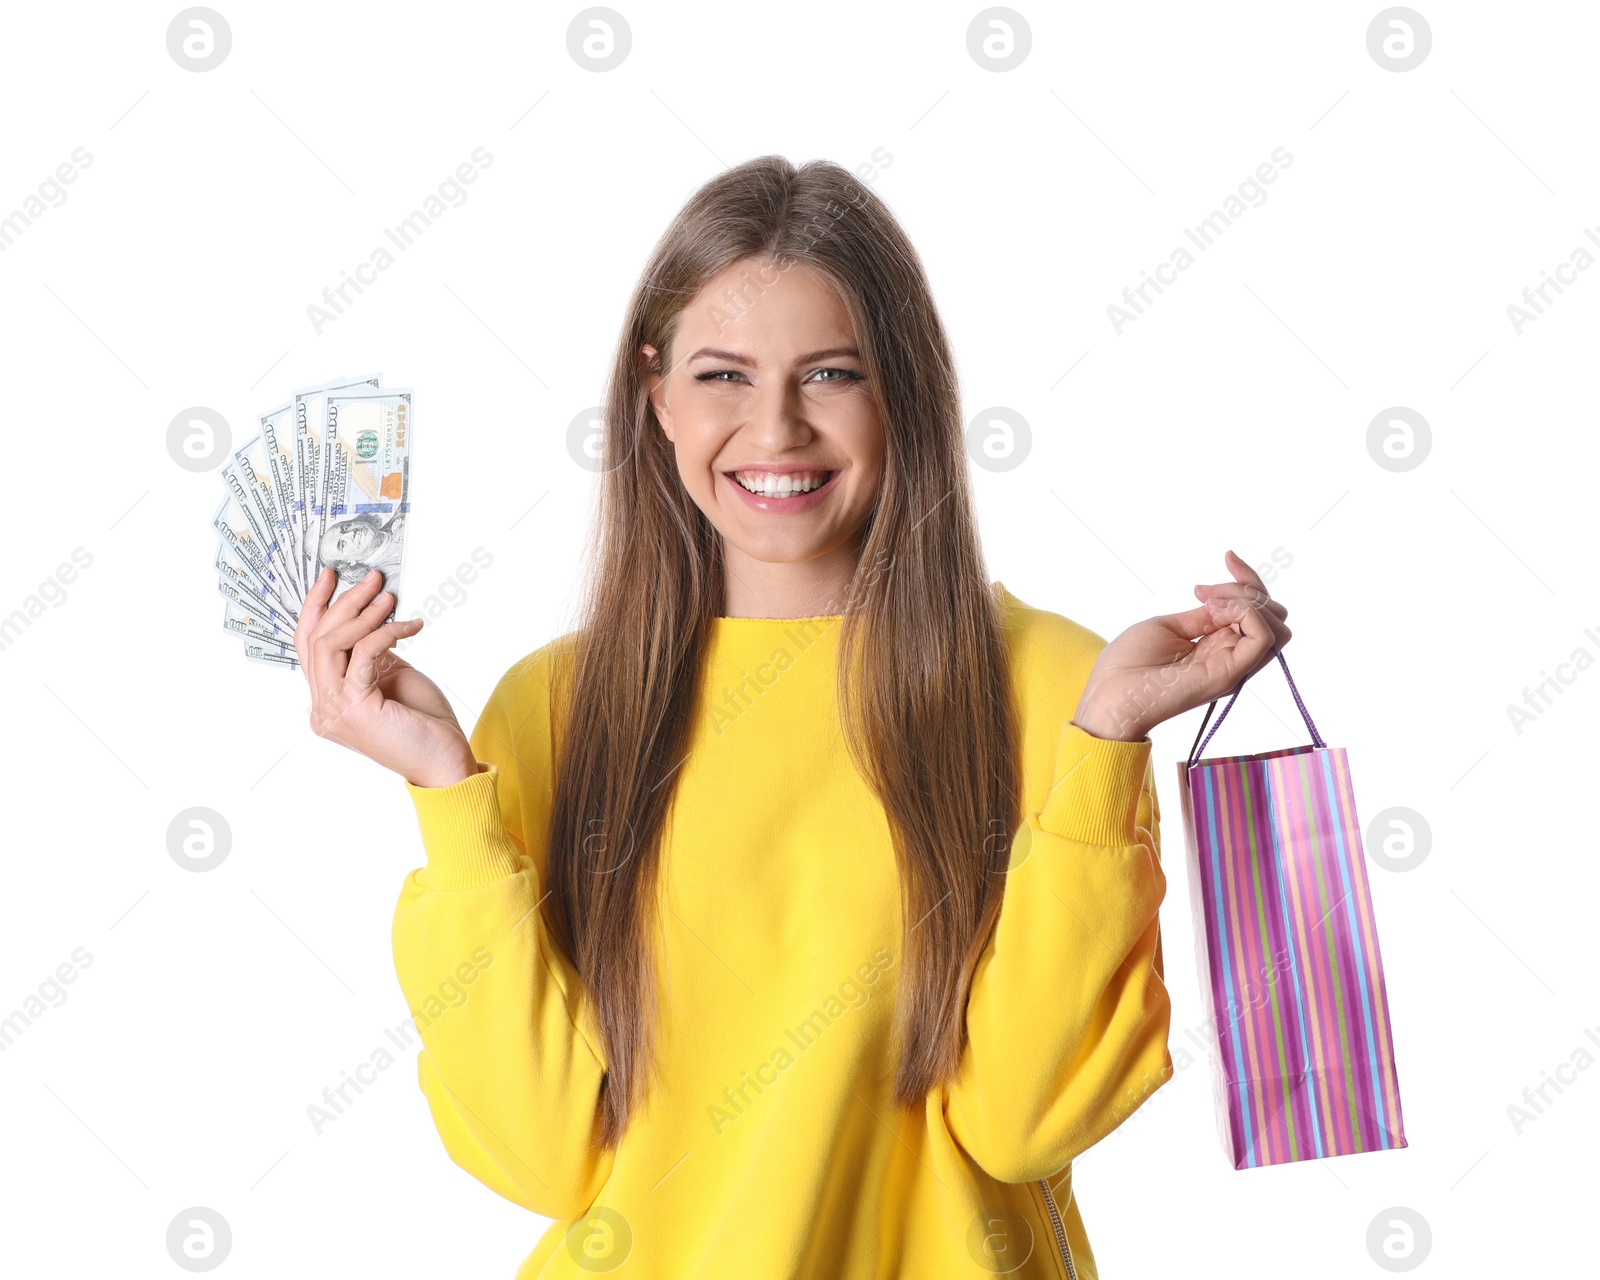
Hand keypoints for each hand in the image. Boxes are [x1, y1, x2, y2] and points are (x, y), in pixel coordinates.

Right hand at [295, 566, 480, 787]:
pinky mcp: (357, 709)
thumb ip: (371, 653)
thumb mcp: (392, 676)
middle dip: (344, 601)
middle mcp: (322, 707)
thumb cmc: (423, 723)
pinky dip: (387, 632)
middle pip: (316, 639)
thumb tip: (368, 616)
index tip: (331, 577)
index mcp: (326, 701)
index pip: (306, 646)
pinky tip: (411, 626)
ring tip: (388, 597)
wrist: (446, 761)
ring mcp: (334, 711)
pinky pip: (363, 654)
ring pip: (331, 643)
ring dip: (362, 613)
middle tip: (371, 579)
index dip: (315, 607)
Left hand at [1072, 549, 1291, 741]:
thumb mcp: (1170, 627)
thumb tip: (1225, 601)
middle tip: (1203, 590)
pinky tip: (1214, 611)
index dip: (1247, 579)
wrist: (1109, 693)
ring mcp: (1233, 666)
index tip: (1227, 557)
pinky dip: (1247, 613)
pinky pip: (1264, 638)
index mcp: (1219, 646)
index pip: (1256, 610)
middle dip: (1247, 586)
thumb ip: (1204, 616)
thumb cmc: (1129, 664)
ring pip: (1277, 625)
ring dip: (1248, 600)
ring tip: (1209, 601)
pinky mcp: (1229, 674)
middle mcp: (1231, 656)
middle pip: (1272, 614)